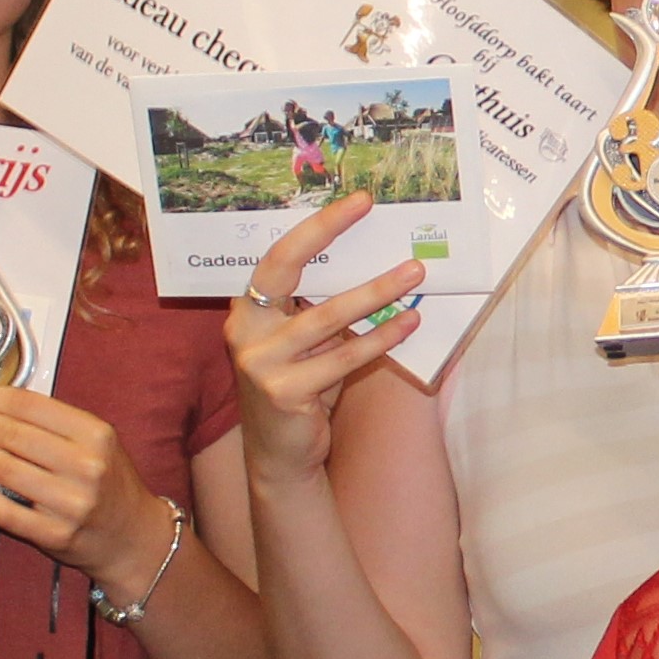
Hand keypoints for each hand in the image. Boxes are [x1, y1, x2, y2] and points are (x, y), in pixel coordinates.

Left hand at [0, 385, 174, 582]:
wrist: (133, 538)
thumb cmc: (109, 484)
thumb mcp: (97, 442)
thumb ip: (54, 423)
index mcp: (96, 435)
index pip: (30, 406)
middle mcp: (85, 466)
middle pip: (11, 434)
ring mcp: (69, 503)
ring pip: (2, 468)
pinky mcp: (53, 534)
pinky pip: (3, 509)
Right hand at [224, 197, 429, 482]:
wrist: (279, 456)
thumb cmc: (300, 388)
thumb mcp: (305, 343)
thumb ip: (321, 308)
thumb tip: (378, 263)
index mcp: (248, 309)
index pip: (278, 256)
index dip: (315, 227)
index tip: (356, 203)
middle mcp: (244, 330)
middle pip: (287, 269)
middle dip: (329, 233)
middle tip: (372, 209)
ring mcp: (260, 362)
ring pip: (326, 316)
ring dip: (375, 292)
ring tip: (413, 272)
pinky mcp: (283, 392)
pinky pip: (343, 358)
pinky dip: (379, 339)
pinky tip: (409, 323)